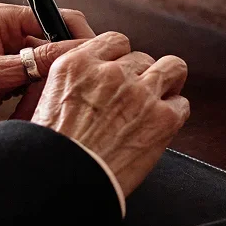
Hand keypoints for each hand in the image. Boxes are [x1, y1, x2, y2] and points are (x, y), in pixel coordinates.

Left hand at [0, 2, 93, 147]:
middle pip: (53, 38)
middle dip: (64, 61)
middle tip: (77, 82)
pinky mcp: (6, 71)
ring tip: (54, 96)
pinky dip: (41, 88)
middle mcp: (4, 29)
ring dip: (52, 78)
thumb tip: (78, 49)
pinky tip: (39, 103)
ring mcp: (6, 51)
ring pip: (47, 59)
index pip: (52, 16)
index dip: (76, 35)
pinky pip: (36, 74)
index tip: (94, 57)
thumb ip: (37, 62)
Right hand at [31, 32, 189, 195]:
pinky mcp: (163, 118)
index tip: (122, 69)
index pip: (114, 41)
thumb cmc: (53, 153)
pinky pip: (182, 104)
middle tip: (136, 98)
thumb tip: (87, 86)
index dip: (121, 58)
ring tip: (162, 98)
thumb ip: (72, 84)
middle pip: (142, 58)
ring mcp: (140, 93)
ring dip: (169, 82)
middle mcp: (110, 73)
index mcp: (77, 65)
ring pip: (173, 68)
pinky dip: (174, 115)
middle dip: (141, 77)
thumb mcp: (44, 104)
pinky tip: (161, 128)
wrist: (65, 183)